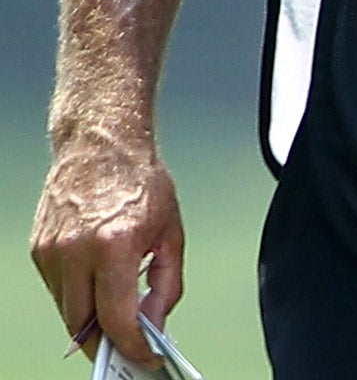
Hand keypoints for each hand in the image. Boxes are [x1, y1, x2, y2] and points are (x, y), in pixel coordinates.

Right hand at [31, 132, 184, 367]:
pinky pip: (57, 289)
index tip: (145, 359)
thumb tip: (155, 323)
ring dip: (90, 320)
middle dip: (106, 344)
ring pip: (67, 309)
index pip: (116, 318)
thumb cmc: (141, 182)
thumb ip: (166, 283)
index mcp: (114, 246)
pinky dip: (77, 296)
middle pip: (83, 324)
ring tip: (115, 317)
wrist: (101, 144)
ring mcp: (51, 252)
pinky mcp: (39, 250)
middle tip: (128, 350)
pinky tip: (96, 286)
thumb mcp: (171, 232)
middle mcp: (76, 252)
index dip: (132, 347)